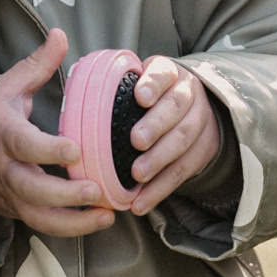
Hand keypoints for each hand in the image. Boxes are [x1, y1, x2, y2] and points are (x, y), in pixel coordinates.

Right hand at [0, 27, 111, 237]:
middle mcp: (6, 169)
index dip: (47, 150)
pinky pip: (44, 226)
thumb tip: (60, 34)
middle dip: (63, 193)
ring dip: (73, 221)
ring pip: (38, 216)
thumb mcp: (10, 86)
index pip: (23, 144)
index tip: (74, 150)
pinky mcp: (20, 211)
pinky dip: (72, 229)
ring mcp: (12, 194)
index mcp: (4, 134)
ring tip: (107, 214)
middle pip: (30, 188)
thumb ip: (38, 64)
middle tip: (96, 190)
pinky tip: (102, 220)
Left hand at [122, 54, 221, 215]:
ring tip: (138, 175)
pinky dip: (161, 189)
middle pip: (175, 108)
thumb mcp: (139, 83)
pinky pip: (183, 172)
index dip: (152, 84)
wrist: (193, 109)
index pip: (162, 74)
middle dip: (156, 125)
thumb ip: (115, 89)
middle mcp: (188, 95)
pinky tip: (142, 203)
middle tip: (136, 141)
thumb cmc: (151, 98)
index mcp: (168, 74)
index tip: (140, 97)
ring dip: (159, 160)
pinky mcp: (202, 151)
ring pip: (183, 141)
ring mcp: (200, 123)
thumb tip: (73, 101)